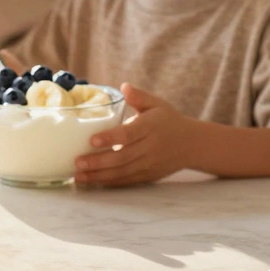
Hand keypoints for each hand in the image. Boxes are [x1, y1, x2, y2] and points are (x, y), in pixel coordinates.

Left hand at [76, 84, 190, 186]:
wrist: (192, 144)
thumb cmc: (168, 120)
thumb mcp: (157, 104)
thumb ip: (139, 96)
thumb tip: (124, 87)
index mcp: (150, 127)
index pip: (129, 134)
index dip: (111, 138)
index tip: (92, 140)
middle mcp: (150, 148)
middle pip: (122, 157)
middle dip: (98, 162)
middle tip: (77, 162)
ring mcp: (149, 164)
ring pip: (122, 172)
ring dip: (99, 175)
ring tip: (78, 175)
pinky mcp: (148, 176)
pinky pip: (127, 181)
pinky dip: (109, 183)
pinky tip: (92, 181)